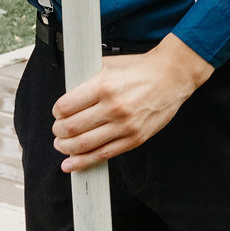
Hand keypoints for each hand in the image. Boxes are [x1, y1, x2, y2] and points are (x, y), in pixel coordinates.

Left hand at [52, 36, 213, 169]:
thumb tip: (66, 97)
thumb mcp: (110, 66)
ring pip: (84, 145)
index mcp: (104, 86)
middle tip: (58, 130)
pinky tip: (72, 164)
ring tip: (62, 145)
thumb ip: (88, 80)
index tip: (58, 113)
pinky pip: (103, 155)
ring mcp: (125, 126)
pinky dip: (84, 162)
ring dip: (67, 148)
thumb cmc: (141, 69)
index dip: (57, 112)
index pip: (66, 107)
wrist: (172, 76)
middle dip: (58, 132)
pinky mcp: (134, 139)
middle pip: (71, 128)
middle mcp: (114, 107)